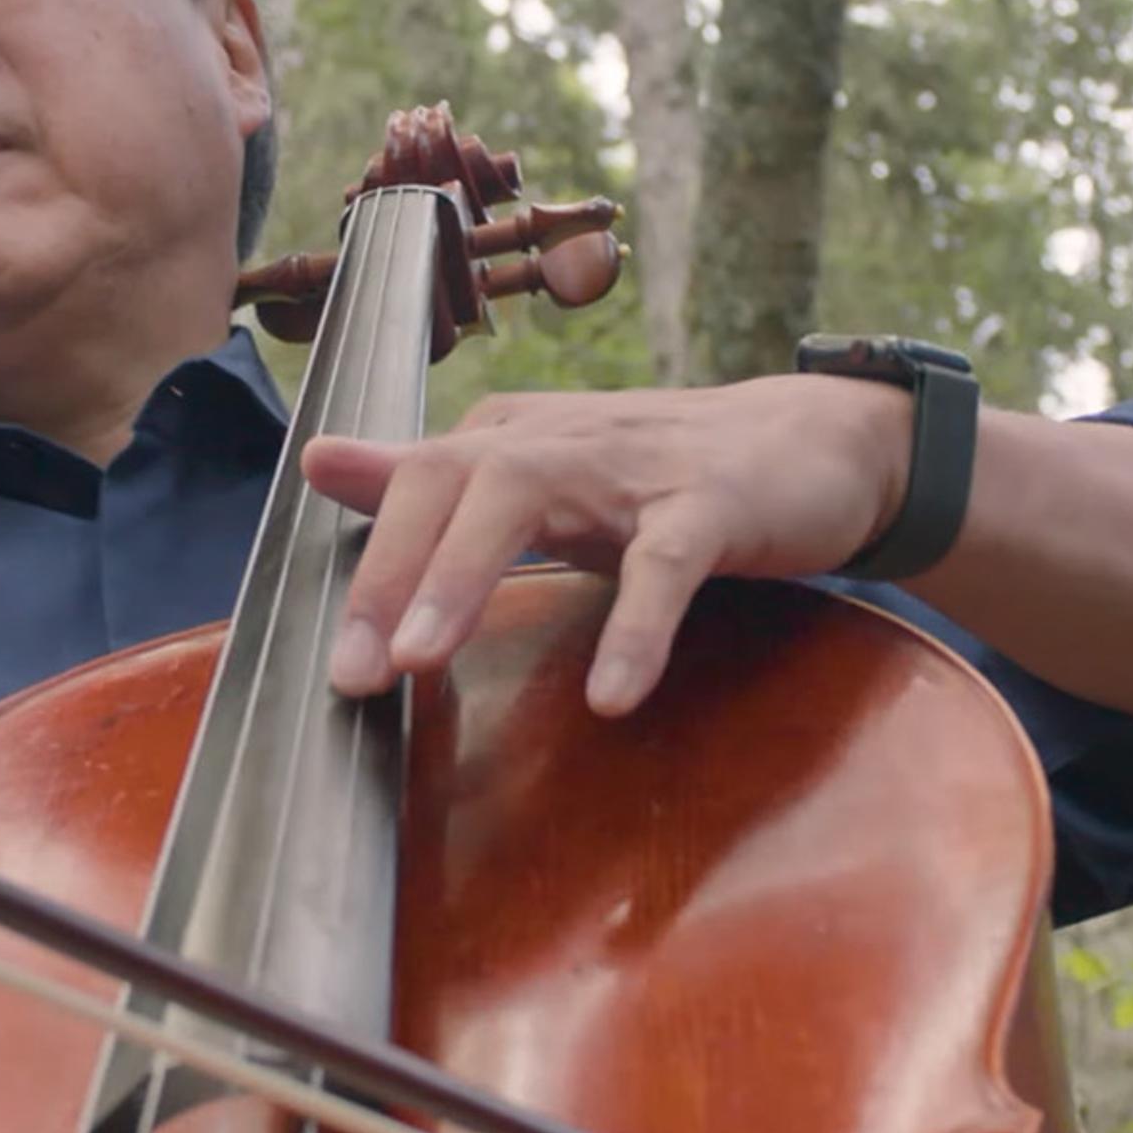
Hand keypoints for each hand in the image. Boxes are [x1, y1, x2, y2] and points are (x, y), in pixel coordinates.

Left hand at [300, 377, 913, 717]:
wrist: (814, 440)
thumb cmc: (656, 471)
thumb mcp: (535, 470)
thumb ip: (427, 474)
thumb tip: (319, 458)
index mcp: (510, 437)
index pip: (415, 485)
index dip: (368, 569)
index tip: (331, 663)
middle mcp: (559, 439)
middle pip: (453, 481)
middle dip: (393, 573)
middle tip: (357, 672)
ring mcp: (636, 468)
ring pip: (533, 497)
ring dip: (467, 575)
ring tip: (422, 659)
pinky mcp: (713, 505)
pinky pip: (666, 564)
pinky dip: (634, 626)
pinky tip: (609, 695)